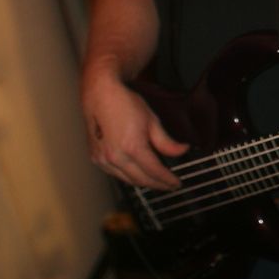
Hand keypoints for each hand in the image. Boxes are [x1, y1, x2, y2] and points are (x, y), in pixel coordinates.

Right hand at [82, 72, 186, 189]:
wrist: (101, 93)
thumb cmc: (125, 103)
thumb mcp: (152, 120)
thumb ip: (167, 142)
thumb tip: (182, 151)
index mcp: (132, 148)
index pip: (155, 172)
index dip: (168, 180)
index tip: (177, 183)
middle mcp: (116, 157)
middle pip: (141, 180)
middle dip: (157, 185)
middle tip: (169, 186)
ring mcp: (103, 159)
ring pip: (127, 180)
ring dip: (143, 183)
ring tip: (155, 182)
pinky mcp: (96, 158)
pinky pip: (115, 174)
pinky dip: (128, 176)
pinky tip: (136, 173)